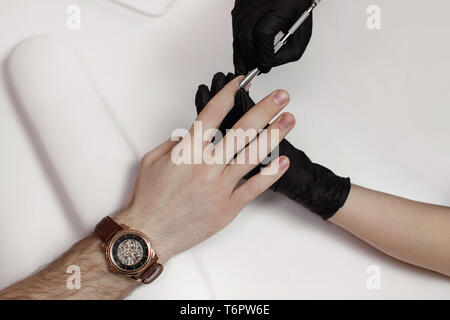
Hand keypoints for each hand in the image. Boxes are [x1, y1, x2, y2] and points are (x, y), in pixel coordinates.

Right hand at [117, 76, 295, 262]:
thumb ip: (174, 143)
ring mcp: (219, 187)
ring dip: (273, 136)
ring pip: (252, 156)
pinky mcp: (228, 207)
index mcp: (187, 151)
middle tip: (281, 97)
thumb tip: (191, 134)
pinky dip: (270, 174)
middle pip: (241, 131)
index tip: (243, 83)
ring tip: (289, 120)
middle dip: (264, 109)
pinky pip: (254, 188)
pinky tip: (282, 161)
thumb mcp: (152, 161)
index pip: (213, 114)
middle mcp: (206, 166)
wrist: (149, 233)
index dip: (230, 94)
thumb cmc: (149, 199)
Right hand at [232, 0, 312, 74]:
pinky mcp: (240, 6)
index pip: (263, 34)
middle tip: (256, 68)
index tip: (265, 65)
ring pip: (238, 35)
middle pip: (247, 36)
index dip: (262, 54)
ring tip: (248, 64)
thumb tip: (271, 64)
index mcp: (279, 7)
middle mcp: (259, 3)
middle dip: (250, 57)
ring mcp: (246, 4)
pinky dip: (240, 44)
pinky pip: (235, 29)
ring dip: (242, 53)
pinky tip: (245, 52)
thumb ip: (290, 52)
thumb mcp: (302, 30)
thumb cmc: (296, 5)